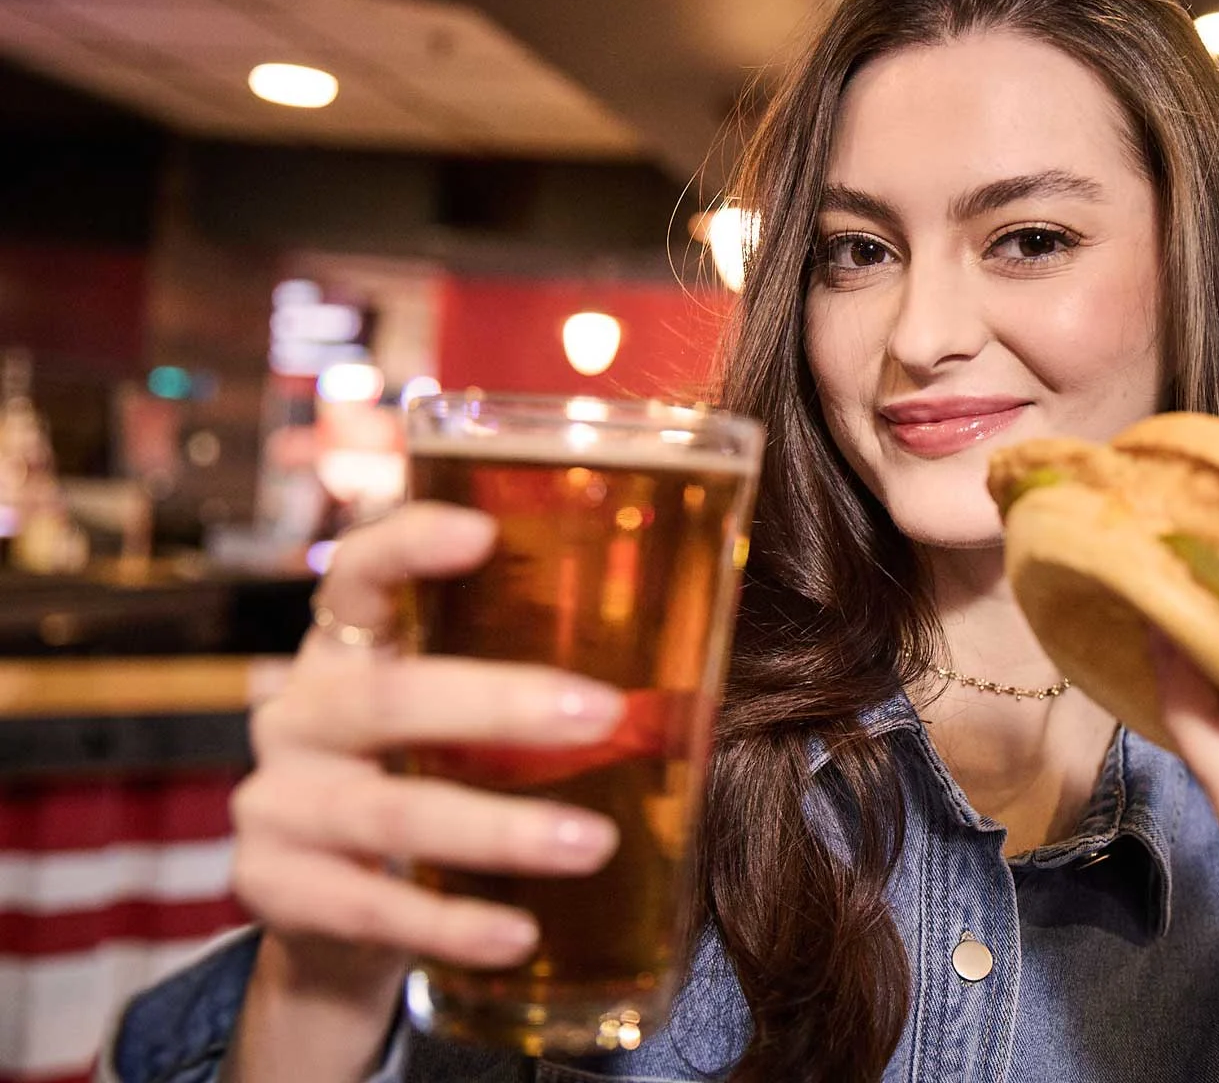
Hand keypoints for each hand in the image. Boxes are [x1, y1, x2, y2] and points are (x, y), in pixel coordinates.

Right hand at [225, 503, 626, 1080]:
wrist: (324, 910)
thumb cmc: (424, 779)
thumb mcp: (451, 719)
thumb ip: (520, 682)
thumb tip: (695, 662)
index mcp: (345, 649)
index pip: (359, 573)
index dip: (408, 545)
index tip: (482, 532)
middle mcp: (300, 714)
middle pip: (390, 698)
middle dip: (501, 704)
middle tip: (604, 713)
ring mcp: (276, 804)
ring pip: (392, 812)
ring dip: (501, 830)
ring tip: (594, 844)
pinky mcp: (275, 890)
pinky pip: (371, 908)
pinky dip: (453, 924)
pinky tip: (521, 935)